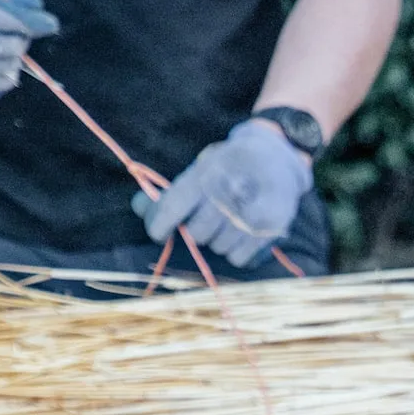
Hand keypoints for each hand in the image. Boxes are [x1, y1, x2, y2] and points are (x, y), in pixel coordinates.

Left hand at [136, 120, 312, 266]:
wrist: (277, 156)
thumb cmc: (229, 168)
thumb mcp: (199, 171)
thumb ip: (169, 193)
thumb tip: (136, 206)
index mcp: (206, 173)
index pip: (172, 207)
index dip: (160, 225)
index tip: (159, 234)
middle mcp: (228, 192)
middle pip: (197, 233)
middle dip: (198, 230)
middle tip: (210, 218)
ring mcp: (250, 211)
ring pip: (219, 248)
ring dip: (220, 241)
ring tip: (232, 223)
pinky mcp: (271, 227)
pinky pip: (239, 258)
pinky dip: (239, 251)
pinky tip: (245, 233)